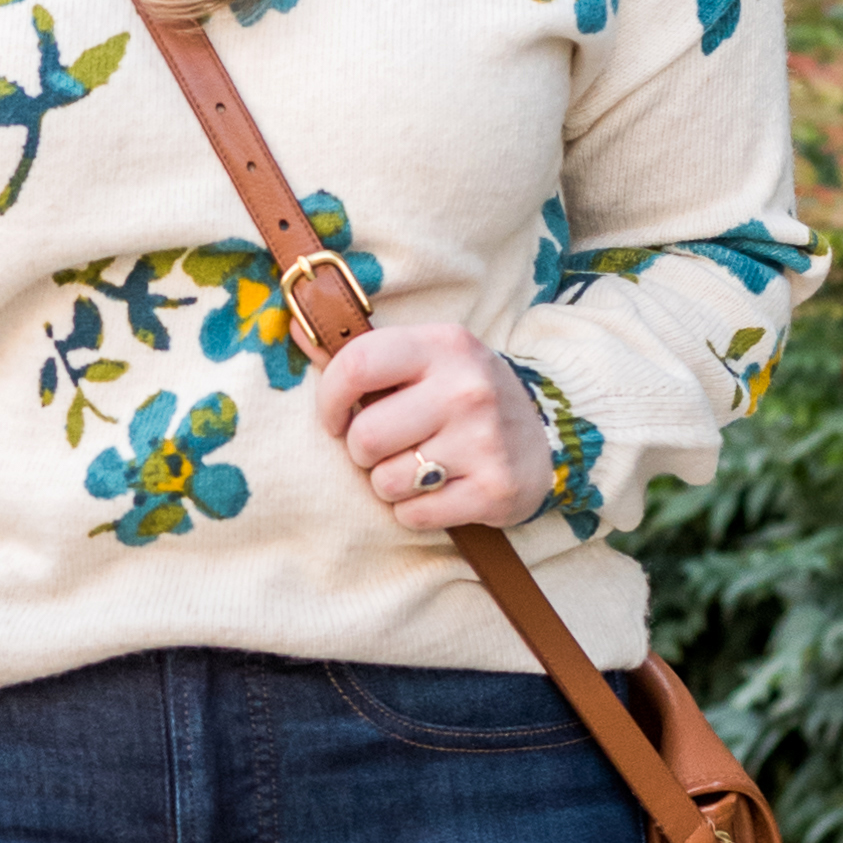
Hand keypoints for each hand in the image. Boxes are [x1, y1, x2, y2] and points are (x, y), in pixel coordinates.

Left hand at [311, 319, 556, 535]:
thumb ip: (362, 352)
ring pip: (386, 482)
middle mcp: (467, 388)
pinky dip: (416, 512)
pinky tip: (440, 491)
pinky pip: (415, 516)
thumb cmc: (463, 396)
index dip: (329, 400)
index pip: (356, 365)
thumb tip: (295, 326)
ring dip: (390, 484)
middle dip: (363, 452)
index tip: (336, 419)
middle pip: (366, 436)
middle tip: (387, 448)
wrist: (547, 436)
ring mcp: (484, 441)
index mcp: (444, 345)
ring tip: (418, 467)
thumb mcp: (426, 359)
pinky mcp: (495, 490)